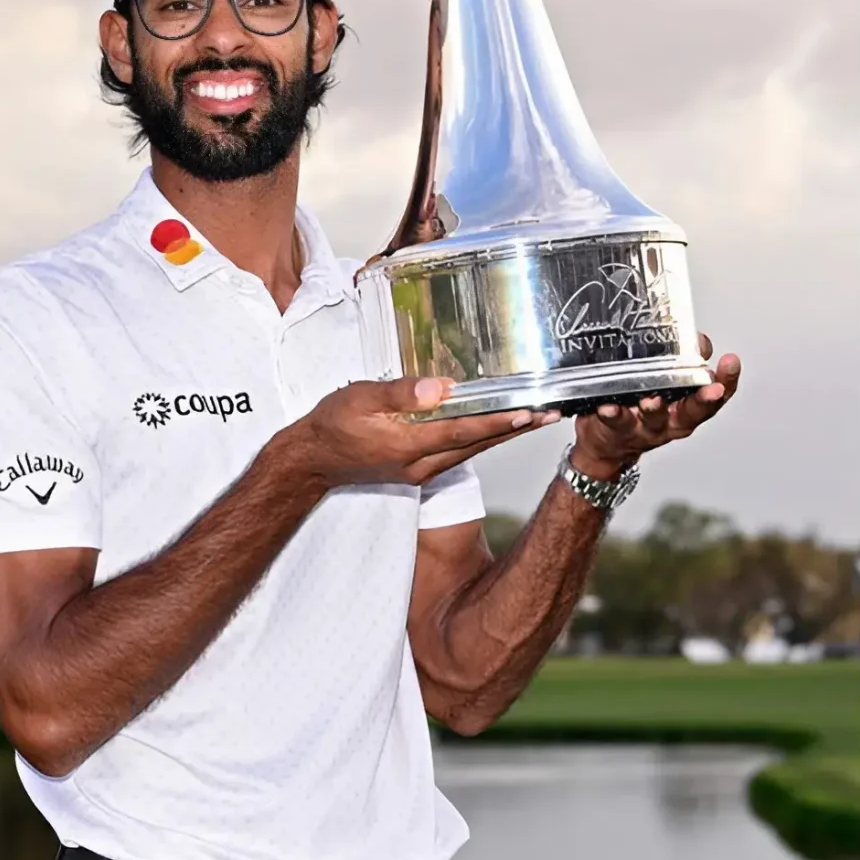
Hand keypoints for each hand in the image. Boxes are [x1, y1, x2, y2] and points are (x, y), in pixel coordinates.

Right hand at [285, 377, 552, 490]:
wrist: (309, 462)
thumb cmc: (330, 425)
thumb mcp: (359, 398)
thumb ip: (399, 393)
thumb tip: (439, 388)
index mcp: (406, 445)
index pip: (462, 432)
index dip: (497, 422)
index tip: (529, 411)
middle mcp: (418, 463)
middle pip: (475, 445)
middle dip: (513, 429)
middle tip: (550, 413)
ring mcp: (418, 471)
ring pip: (469, 451)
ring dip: (502, 435)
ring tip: (534, 418)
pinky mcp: (415, 471)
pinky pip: (455, 454)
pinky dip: (480, 440)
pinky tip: (494, 428)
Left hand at [568, 339, 740, 480]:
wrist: (606, 443)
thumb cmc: (639, 403)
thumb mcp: (668, 378)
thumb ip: (684, 357)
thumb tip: (696, 338)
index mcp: (690, 401)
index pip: (718, 390)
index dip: (728, 378)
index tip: (731, 362)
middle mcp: (673, 417)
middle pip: (695, 410)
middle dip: (705, 398)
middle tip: (712, 389)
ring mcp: (647, 426)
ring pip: (655, 418)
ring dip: (655, 408)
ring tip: (651, 400)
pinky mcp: (619, 431)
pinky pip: (617, 422)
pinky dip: (613, 414)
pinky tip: (608, 407)